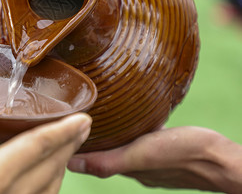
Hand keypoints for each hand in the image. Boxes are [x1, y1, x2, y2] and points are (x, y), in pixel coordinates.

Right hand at [0, 92, 91, 193]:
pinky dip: (49, 188)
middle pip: (51, 167)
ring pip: (50, 189)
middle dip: (69, 145)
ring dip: (61, 167)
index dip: (62, 131)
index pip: (36, 147)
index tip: (83, 118)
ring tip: (68, 149)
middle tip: (83, 126)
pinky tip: (45, 181)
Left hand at [67, 126, 241, 192]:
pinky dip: (130, 129)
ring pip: (121, 143)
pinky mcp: (164, 147)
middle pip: (103, 151)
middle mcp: (135, 165)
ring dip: (109, 133)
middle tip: (74, 117)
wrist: (223, 158)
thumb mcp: (141, 155)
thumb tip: (70, 164)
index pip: (91, 159)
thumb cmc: (183, 155)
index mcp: (125, 168)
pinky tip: (132, 117)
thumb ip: (107, 161)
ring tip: (97, 115)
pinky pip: (140, 136)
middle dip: (88, 138)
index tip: (60, 130)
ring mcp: (150, 157)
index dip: (75, 147)